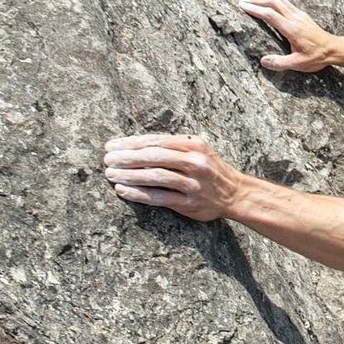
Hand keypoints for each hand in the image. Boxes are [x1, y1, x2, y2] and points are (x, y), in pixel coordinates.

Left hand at [102, 134, 241, 221]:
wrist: (236, 193)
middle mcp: (195, 161)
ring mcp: (193, 183)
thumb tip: (134, 145)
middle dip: (126, 158)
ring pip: (155, 176)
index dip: (130, 143)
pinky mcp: (190, 203)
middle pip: (153, 156)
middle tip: (107, 160)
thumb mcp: (197, 150)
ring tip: (111, 175)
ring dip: (129, 175)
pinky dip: (138, 194)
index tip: (111, 146)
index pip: (156, 140)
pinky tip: (123, 191)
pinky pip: (159, 197)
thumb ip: (172, 146)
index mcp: (193, 144)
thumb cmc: (210, 169)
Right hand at [238, 0, 335, 72]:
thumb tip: (263, 61)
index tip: (243, 6)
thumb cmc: (317, 57)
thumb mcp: (298, 64)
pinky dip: (274, 0)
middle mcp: (295, 18)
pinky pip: (286, 2)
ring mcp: (299, 15)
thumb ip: (280, 63)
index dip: (255, 9)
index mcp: (292, 29)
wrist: (334, 49)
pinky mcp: (302, 15)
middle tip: (242, 0)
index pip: (270, 15)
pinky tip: (269, 3)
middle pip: (273, 1)